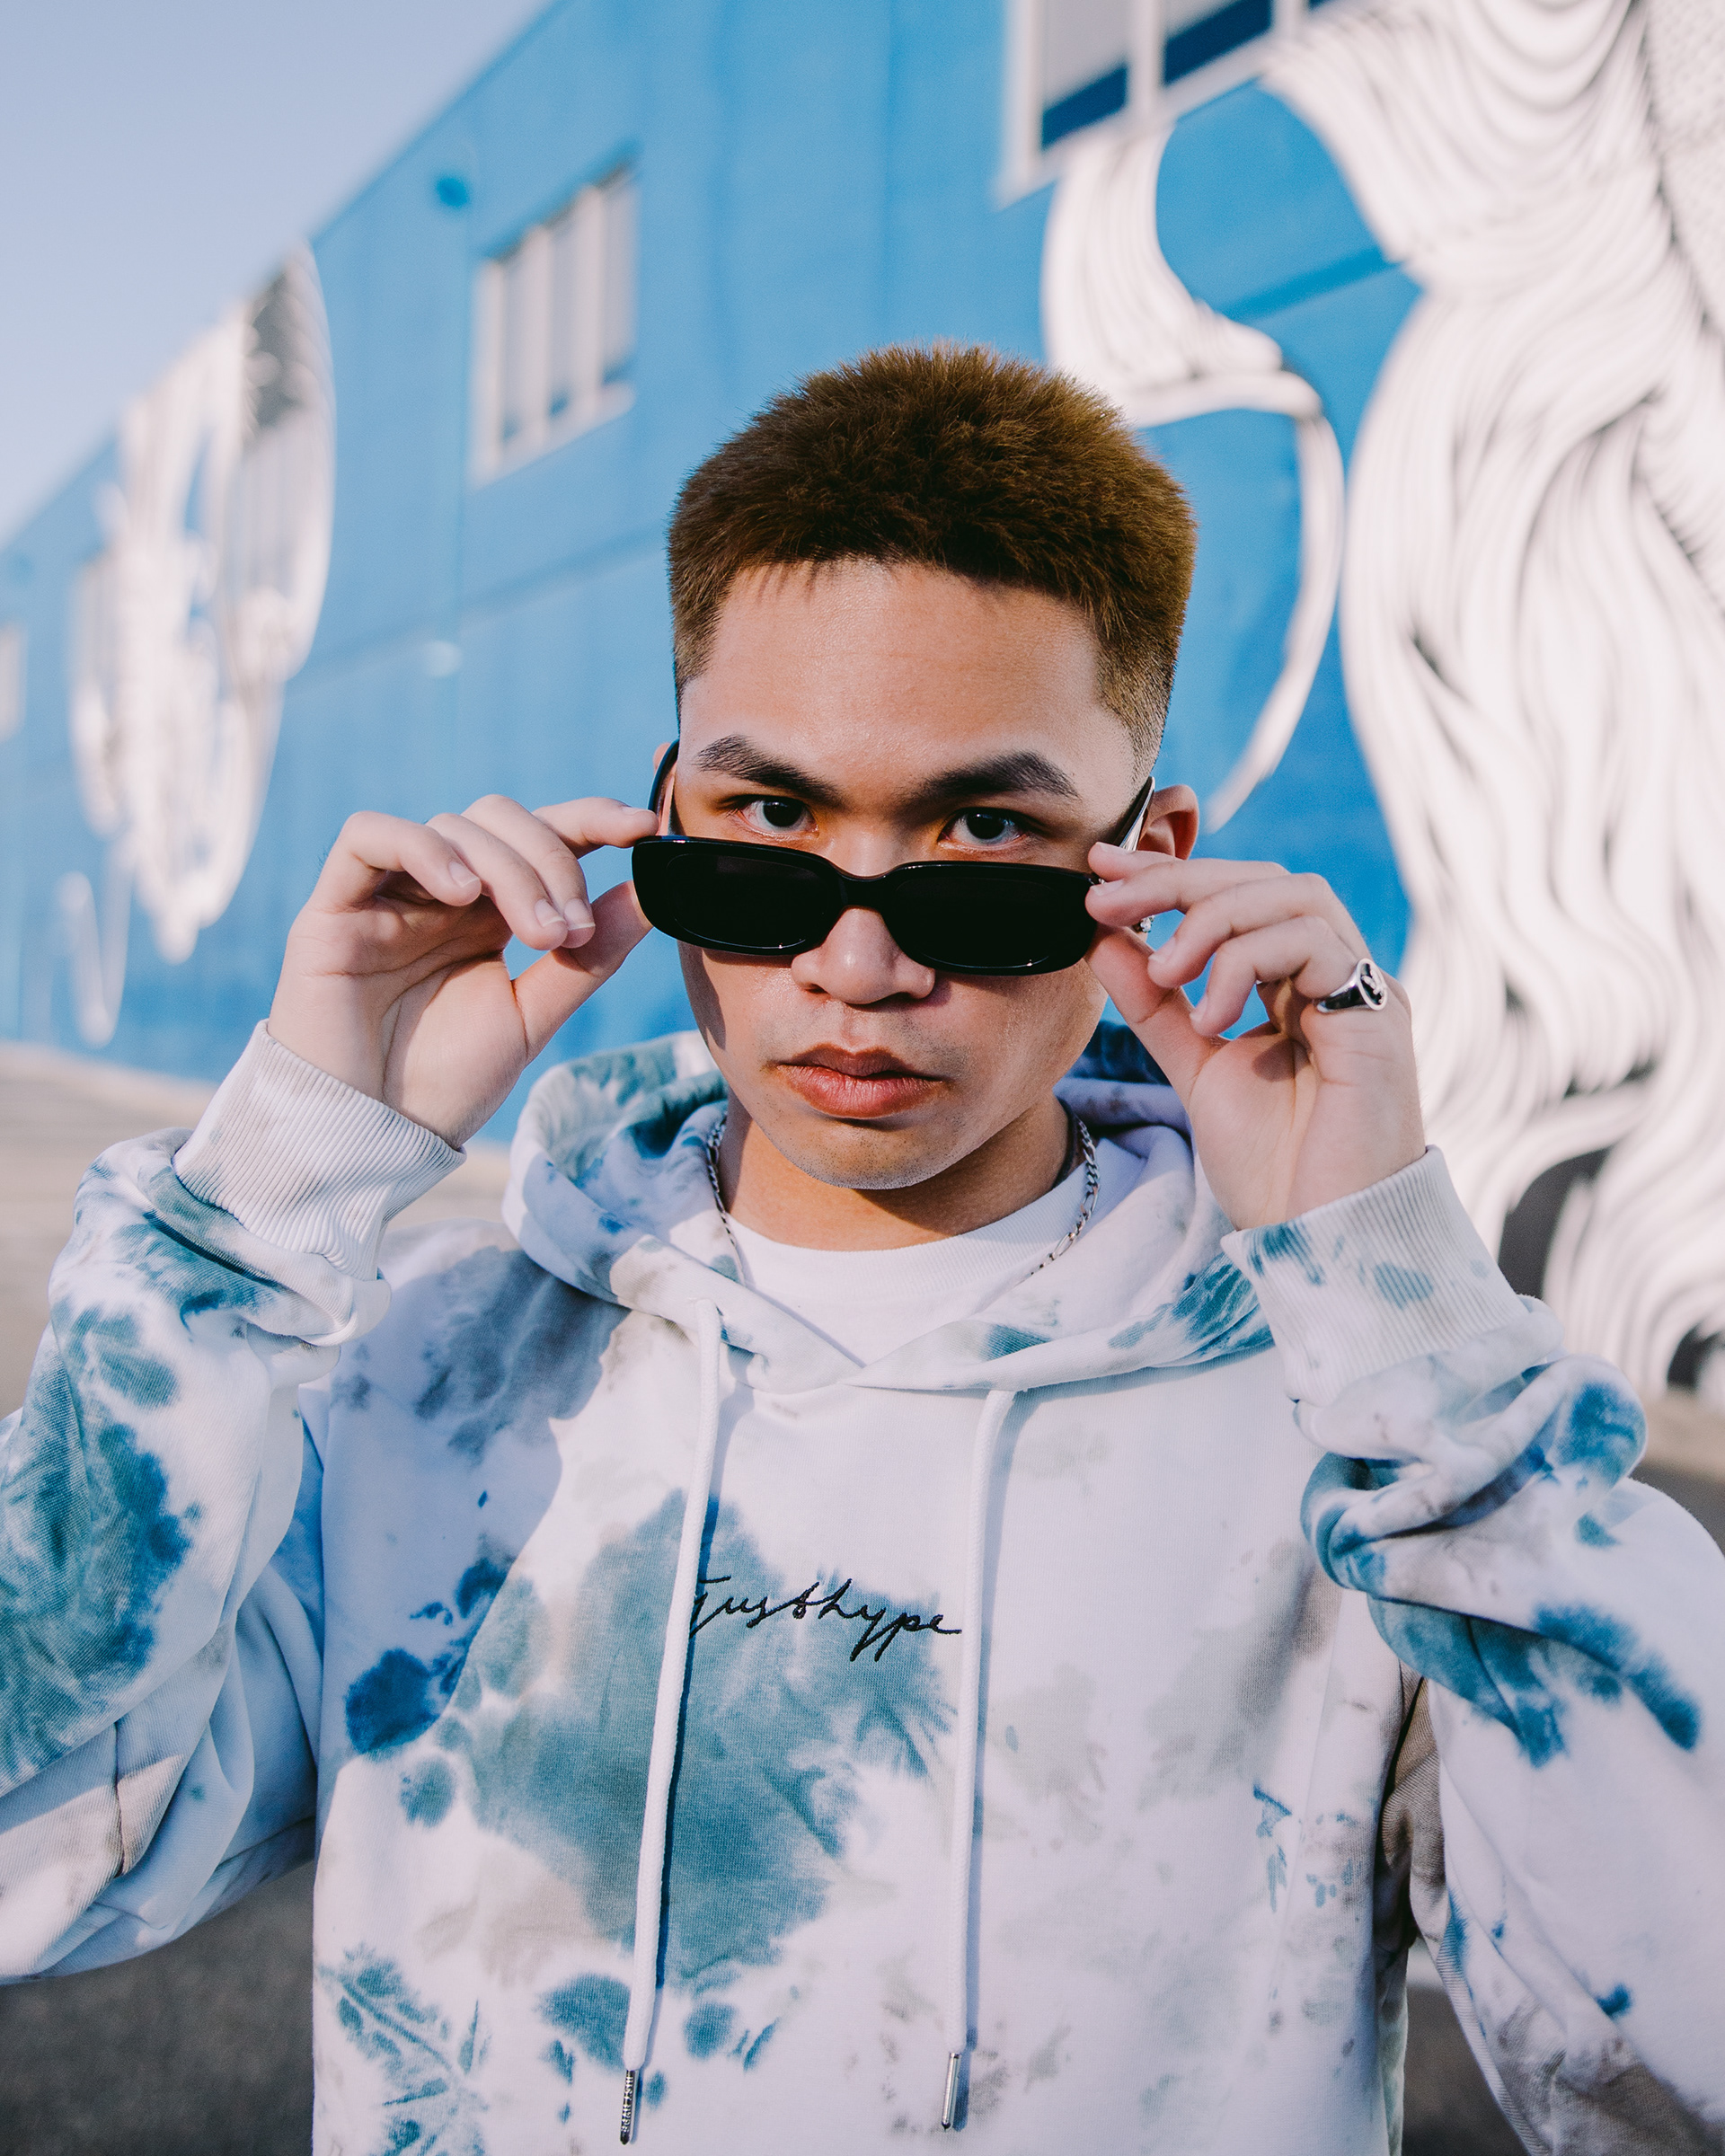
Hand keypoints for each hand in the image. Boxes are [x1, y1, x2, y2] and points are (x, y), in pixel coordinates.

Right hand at [269, 793, 657, 1145]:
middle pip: (501, 820)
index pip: (541, 835)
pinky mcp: (334, 906)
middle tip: (569, 930)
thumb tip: (649, 896)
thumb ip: (587, 959)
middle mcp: (440, 892)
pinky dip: (423, 848)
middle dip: (551, 862)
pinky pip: (368, 836)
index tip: (641, 828)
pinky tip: (460, 892)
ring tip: (535, 934)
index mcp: (489, 912)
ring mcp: (388, 894)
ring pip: (451, 826)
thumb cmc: (444, 1083)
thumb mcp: (532, 1018)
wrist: (370, 1135)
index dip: (591, 818)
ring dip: (507, 868)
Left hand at [1084, 848, 1424, 1227]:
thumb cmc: (1273, 1165)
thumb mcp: (1194, 1065)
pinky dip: (1246, 964)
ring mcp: (1364, 991)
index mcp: (1299, 981)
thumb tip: (1102, 935)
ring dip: (1213, 920)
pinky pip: (1315, 945)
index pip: (1238, 894)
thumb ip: (1155, 1003)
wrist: (1319, 1238)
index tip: (1100, 869)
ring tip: (1166, 973)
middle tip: (1105, 899)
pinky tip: (1211, 1019)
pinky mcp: (1378, 1018)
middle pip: (1264, 878)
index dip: (1169, 872)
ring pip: (1295, 895)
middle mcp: (1339, 974)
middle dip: (1177, 880)